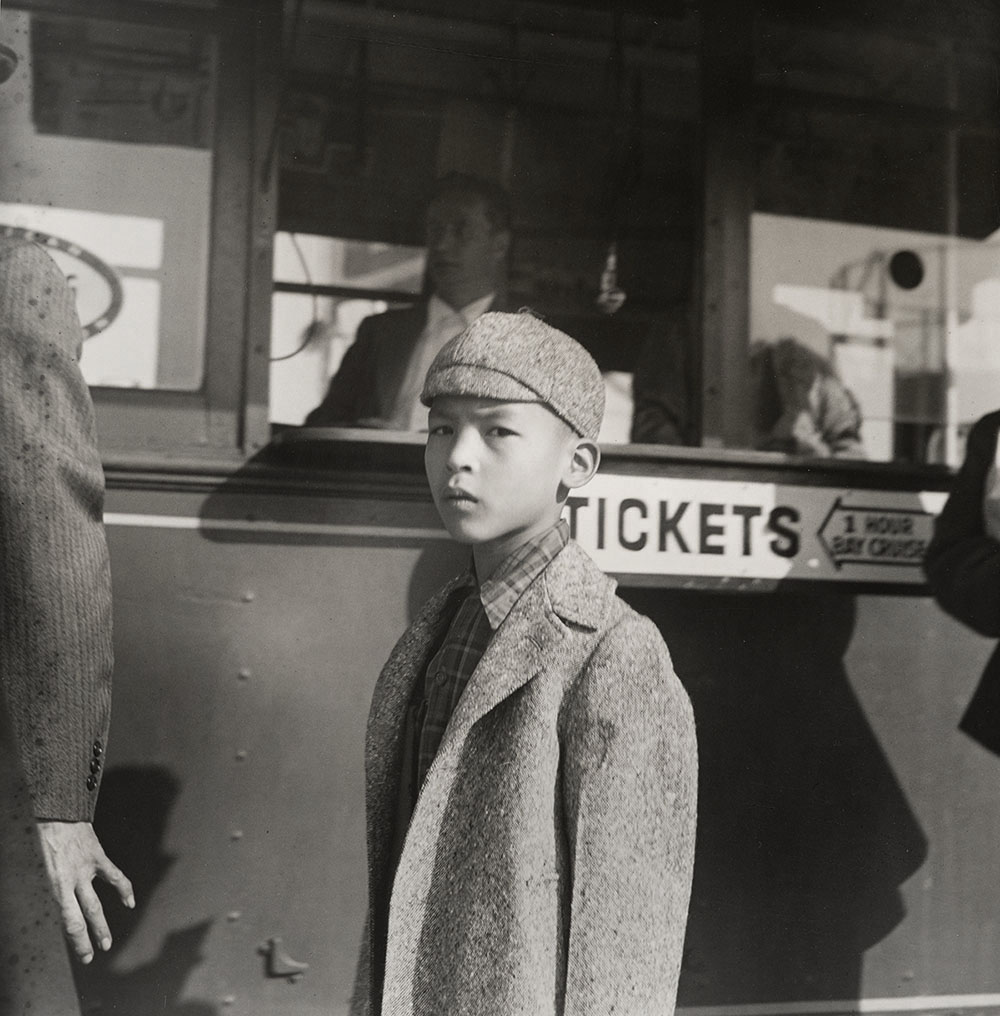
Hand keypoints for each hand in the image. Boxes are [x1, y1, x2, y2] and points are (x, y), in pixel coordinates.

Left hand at [37, 820, 134, 963]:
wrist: (55, 810)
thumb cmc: (37, 837)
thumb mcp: (30, 867)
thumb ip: (39, 887)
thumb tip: (42, 907)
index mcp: (52, 885)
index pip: (67, 922)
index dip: (76, 941)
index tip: (80, 956)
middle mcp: (70, 881)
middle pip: (81, 918)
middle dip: (86, 941)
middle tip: (91, 956)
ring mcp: (86, 869)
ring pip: (96, 904)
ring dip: (102, 925)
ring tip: (106, 944)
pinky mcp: (97, 857)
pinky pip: (114, 876)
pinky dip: (124, 890)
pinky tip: (129, 903)